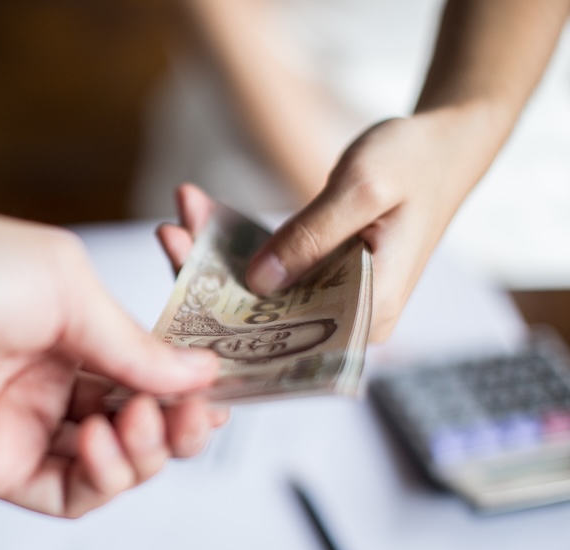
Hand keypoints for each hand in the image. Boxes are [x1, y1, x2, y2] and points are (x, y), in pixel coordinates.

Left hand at [0, 197, 224, 517]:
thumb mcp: (62, 284)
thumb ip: (131, 340)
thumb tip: (201, 371)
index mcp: (70, 321)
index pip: (149, 364)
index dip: (189, 381)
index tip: (219, 387)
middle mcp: (51, 374)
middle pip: (141, 417)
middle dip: (177, 421)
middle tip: (193, 416)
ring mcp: (24, 422)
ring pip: (114, 461)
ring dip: (144, 449)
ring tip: (132, 420)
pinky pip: (68, 491)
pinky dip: (102, 477)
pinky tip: (101, 442)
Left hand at [160, 109, 500, 341]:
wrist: (444, 142)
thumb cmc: (414, 162)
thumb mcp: (362, 191)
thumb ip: (311, 237)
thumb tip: (257, 282)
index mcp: (370, 314)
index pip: (293, 343)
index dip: (234, 329)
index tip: (184, 300)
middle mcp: (346, 319)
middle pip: (264, 318)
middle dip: (210, 282)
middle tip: (170, 237)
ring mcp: (329, 298)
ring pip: (257, 292)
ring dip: (213, 257)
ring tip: (177, 218)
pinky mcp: (316, 274)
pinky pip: (266, 267)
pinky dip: (232, 241)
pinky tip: (198, 213)